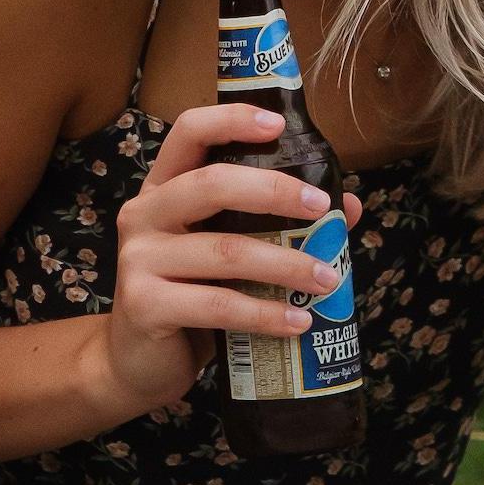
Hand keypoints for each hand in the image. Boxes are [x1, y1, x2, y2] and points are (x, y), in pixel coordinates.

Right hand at [97, 104, 358, 418]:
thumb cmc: (189, 300)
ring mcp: (138, 259)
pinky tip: (298, 322)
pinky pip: (218, 305)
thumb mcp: (228, 257)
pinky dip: (266, 315)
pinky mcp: (144, 305)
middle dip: (275, 192)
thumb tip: (347, 207)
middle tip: (323, 209)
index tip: (278, 124)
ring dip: (286, 264)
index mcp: (163, 189)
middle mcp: (144, 215)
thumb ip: (276, 226)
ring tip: (327, 279)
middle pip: (211, 184)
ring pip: (225, 251)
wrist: (136, 364)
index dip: (232, 120)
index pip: (189, 132)